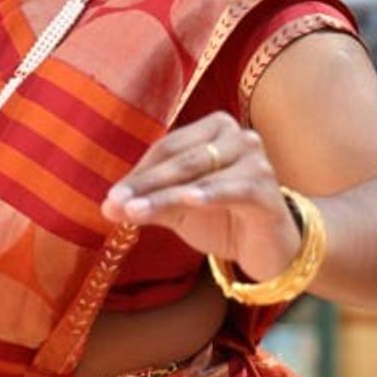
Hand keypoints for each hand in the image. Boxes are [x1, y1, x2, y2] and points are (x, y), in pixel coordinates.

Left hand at [103, 113, 300, 286]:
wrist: (268, 248)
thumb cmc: (223, 218)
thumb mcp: (180, 209)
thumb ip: (148, 203)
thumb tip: (108, 206)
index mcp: (215, 128)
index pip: (167, 148)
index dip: (138, 172)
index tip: (110, 197)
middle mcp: (239, 136)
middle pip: (180, 159)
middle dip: (144, 183)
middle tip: (114, 203)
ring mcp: (257, 160)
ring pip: (199, 175)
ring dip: (164, 194)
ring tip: (133, 211)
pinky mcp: (268, 189)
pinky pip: (233, 189)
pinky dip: (210, 194)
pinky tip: (189, 201)